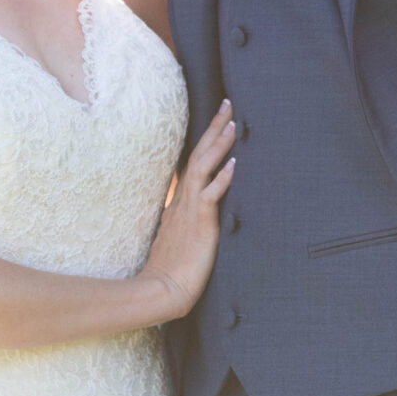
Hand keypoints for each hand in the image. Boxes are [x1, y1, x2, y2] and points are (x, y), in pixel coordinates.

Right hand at [140, 102, 236, 319]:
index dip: (206, 139)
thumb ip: (188, 218)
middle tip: (228, 103)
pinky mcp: (200, 226)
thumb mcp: (180, 236)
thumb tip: (199, 207)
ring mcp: (190, 212)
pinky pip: (210, 198)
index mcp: (180, 203)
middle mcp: (184, 201)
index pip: (194, 162)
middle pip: (198, 156)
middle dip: (214, 128)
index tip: (219, 117)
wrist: (162, 291)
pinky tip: (234, 165)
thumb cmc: (173, 269)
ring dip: (218, 145)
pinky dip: (221, 179)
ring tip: (232, 123)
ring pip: (203, 169)